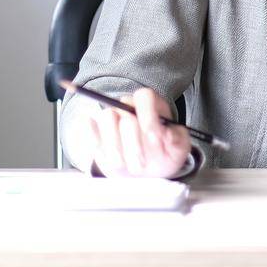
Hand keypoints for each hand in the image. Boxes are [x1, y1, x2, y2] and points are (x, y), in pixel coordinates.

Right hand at [67, 87, 191, 177]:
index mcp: (151, 104)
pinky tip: (104, 154)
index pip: (144, 96)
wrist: (147, 169)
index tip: (154, 138)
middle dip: (133, 142)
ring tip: (123, 165)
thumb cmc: (164, 153)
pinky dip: (93, 138)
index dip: (148, 116)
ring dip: (114, 146)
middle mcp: (128, 106)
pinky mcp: (96, 131)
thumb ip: (178, 140)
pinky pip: (88, 126)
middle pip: (124, 111)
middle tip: (141, 164)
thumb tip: (169, 135)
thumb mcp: (179, 148)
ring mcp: (111, 118)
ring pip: (106, 118)